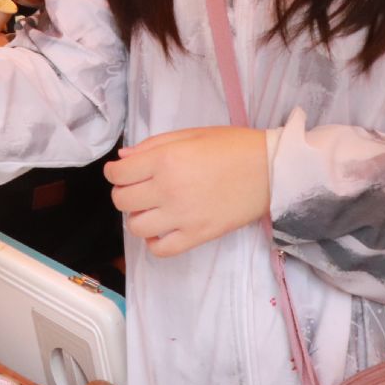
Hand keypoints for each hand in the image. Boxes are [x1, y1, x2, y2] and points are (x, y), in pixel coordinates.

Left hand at [105, 127, 269, 257]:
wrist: (270, 170)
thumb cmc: (232, 146)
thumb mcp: (191, 134)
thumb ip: (153, 145)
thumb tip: (123, 159)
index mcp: (165, 159)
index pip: (118, 173)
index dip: (115, 172)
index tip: (123, 171)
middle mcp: (168, 189)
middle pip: (122, 201)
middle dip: (124, 192)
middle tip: (139, 187)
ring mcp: (182, 216)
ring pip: (136, 227)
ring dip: (138, 216)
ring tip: (153, 207)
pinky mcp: (197, 236)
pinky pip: (160, 249)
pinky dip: (155, 241)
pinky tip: (163, 227)